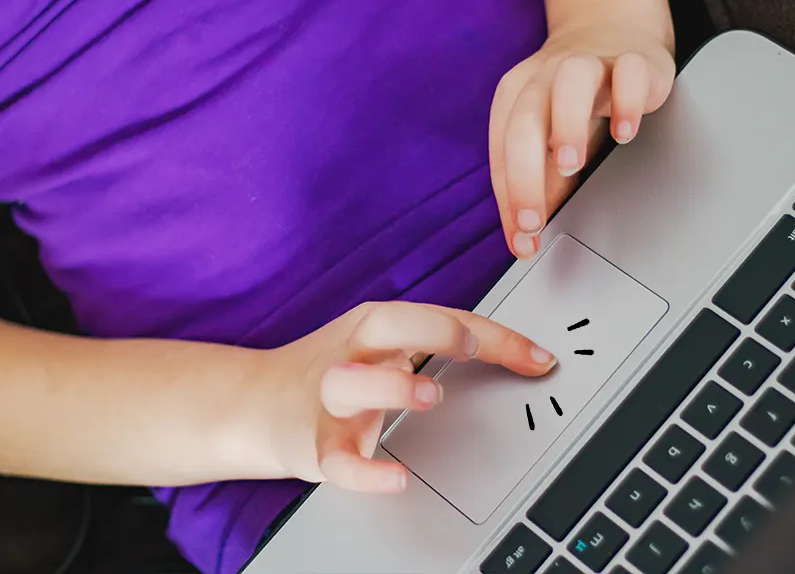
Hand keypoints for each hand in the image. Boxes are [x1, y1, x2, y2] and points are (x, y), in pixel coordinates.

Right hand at [268, 301, 556, 492]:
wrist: (259, 405)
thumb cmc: (336, 370)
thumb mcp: (385, 346)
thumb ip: (444, 344)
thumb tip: (523, 354)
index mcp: (373, 327)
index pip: (436, 316)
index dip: (491, 335)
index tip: (536, 356)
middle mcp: (351, 355)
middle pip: (384, 326)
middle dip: (431, 330)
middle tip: (470, 346)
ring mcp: (329, 400)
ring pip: (350, 384)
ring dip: (392, 387)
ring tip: (430, 395)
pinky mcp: (315, 445)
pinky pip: (338, 461)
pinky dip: (366, 472)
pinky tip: (398, 478)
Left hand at [489, 21, 675, 258]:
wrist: (613, 35)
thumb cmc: (576, 101)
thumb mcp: (550, 144)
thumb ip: (540, 186)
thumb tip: (526, 239)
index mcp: (517, 98)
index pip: (502, 152)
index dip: (509, 200)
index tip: (522, 240)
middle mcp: (545, 78)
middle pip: (524, 122)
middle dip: (524, 177)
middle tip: (533, 221)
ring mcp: (588, 64)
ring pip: (570, 83)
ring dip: (566, 125)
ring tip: (571, 165)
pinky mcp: (632, 60)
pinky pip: (628, 72)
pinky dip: (627, 101)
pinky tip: (625, 134)